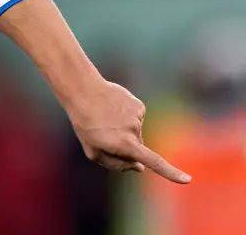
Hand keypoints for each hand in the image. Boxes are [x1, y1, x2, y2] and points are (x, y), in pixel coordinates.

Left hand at [67, 80, 189, 183]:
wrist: (82, 90)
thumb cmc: (84, 123)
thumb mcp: (93, 150)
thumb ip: (116, 164)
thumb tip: (140, 168)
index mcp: (124, 144)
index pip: (153, 162)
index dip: (170, 172)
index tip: (187, 179)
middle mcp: (134, 130)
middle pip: (137, 148)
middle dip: (124, 146)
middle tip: (103, 132)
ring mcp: (138, 117)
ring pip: (135, 133)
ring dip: (123, 129)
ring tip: (105, 118)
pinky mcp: (139, 106)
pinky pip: (135, 119)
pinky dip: (126, 117)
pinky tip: (112, 109)